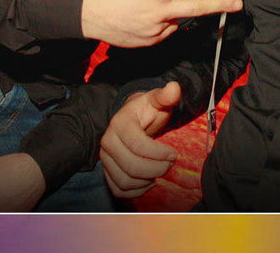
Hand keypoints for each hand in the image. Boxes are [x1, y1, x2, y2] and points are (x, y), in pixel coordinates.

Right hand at [82, 0, 240, 47]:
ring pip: (175, 19)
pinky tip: (140, 19)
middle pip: (197, 8)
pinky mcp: (151, 42)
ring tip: (143, 7)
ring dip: (169, 12)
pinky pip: (163, 30)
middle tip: (238, 3)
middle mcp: (160, 11)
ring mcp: (157, 29)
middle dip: (221, 5)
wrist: (88, 14)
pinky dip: (158, 23)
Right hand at [100, 82, 180, 198]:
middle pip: (131, 166)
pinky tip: (149, 182)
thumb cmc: (147, 110)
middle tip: (170, 164)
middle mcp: (108, 141)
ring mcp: (105, 157)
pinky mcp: (107, 170)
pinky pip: (118, 189)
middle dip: (156, 169)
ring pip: (124, 181)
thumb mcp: (157, 100)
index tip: (174, 154)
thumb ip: (166, 95)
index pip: (138, 146)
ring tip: (160, 171)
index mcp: (120, 123)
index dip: (159, 154)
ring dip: (147, 181)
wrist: (133, 118)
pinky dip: (135, 191)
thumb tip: (174, 87)